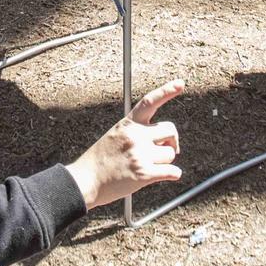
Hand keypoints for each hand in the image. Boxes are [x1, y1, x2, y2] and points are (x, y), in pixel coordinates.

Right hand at [66, 80, 184, 209]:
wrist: (85, 181)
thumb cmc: (101, 161)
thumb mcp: (116, 136)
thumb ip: (138, 133)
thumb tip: (166, 142)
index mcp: (128, 124)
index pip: (150, 102)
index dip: (166, 91)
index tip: (180, 84)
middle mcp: (135, 135)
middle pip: (170, 130)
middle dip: (171, 141)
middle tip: (162, 151)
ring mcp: (140, 154)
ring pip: (171, 154)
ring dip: (165, 162)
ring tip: (147, 167)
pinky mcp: (144, 173)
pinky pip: (173, 171)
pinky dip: (172, 175)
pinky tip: (161, 176)